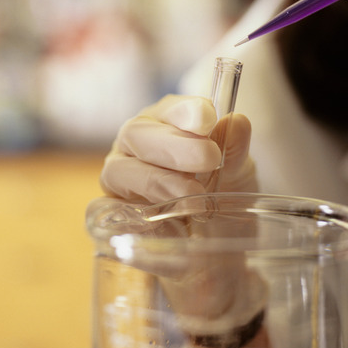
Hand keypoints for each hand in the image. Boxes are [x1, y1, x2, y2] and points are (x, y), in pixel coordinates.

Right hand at [100, 95, 256, 203]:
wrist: (212, 239)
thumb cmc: (220, 194)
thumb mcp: (238, 173)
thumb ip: (235, 149)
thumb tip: (237, 122)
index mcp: (169, 120)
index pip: (171, 108)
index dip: (187, 111)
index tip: (207, 121)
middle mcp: (138, 140)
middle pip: (138, 132)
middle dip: (174, 146)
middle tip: (209, 159)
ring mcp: (121, 172)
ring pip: (120, 168)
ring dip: (157, 180)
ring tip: (192, 193)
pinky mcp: (113, 207)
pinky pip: (110, 206)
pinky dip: (135, 211)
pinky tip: (163, 218)